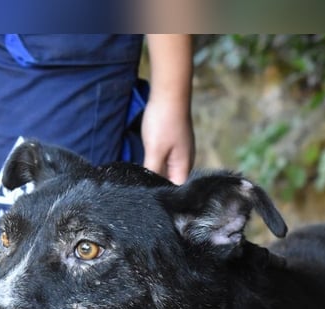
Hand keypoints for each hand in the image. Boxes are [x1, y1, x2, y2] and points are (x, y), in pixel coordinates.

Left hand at [142, 34, 194, 184]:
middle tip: (139, 190)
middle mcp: (185, 161)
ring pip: (167, 170)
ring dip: (155, 173)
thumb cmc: (164, 121)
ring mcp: (180, 151)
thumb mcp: (154, 150)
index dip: (162, 196)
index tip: (146, 199)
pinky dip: (155, 162)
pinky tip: (146, 162)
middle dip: (157, 185)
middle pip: (171, 181)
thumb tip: (148, 189)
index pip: (175, 191)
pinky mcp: (174, 142)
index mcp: (184, 166)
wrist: (169, 92)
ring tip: (140, 178)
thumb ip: (153, 172)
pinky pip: (165, 159)